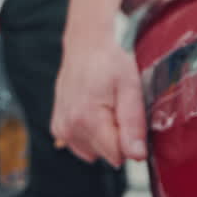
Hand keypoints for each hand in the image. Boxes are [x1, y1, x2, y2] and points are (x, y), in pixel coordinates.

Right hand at [50, 33, 147, 166]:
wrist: (87, 40)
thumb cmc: (111, 58)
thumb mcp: (131, 86)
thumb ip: (133, 124)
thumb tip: (137, 156)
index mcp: (88, 120)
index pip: (118, 156)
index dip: (131, 139)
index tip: (130, 115)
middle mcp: (70, 128)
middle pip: (106, 155)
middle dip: (117, 136)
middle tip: (119, 105)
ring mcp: (61, 128)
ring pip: (93, 151)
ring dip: (104, 135)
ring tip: (107, 104)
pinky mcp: (58, 126)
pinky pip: (80, 143)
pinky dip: (91, 132)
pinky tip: (95, 109)